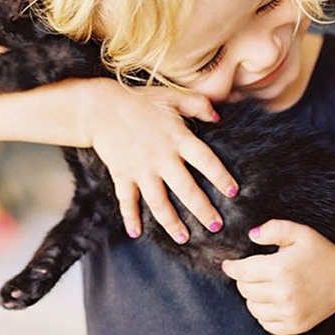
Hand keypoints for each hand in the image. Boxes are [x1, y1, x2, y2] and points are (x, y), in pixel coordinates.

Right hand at [87, 80, 238, 243]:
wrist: (101, 107)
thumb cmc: (139, 100)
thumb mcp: (172, 96)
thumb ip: (198, 104)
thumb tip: (218, 116)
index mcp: (177, 138)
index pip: (206, 161)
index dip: (221, 177)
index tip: (233, 192)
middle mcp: (161, 158)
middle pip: (186, 190)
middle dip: (203, 210)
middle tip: (216, 227)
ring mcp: (140, 169)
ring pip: (159, 202)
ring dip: (172, 223)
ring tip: (184, 238)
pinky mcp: (122, 175)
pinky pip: (127, 201)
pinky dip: (130, 218)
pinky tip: (137, 233)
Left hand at [221, 220, 334, 334]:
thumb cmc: (321, 253)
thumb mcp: (300, 233)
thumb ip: (274, 229)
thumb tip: (252, 235)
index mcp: (280, 268)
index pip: (242, 272)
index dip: (232, 267)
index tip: (228, 264)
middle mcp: (283, 293)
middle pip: (245, 290)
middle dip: (244, 279)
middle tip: (252, 272)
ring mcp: (290, 312)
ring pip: (252, 308)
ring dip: (253, 297)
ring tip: (263, 285)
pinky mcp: (296, 326)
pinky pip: (266, 324)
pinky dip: (264, 313)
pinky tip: (272, 301)